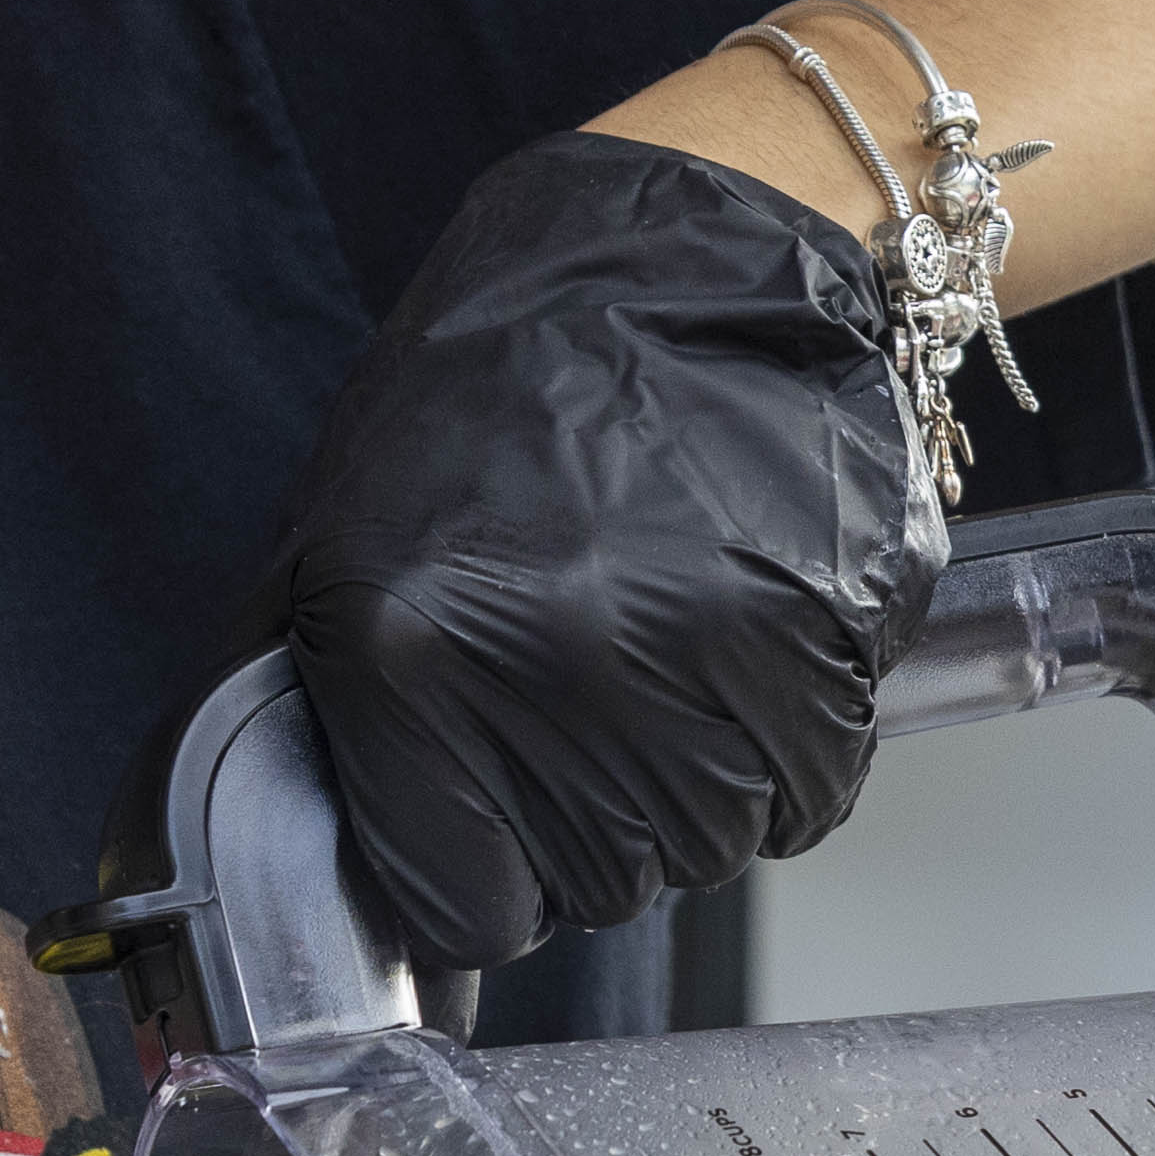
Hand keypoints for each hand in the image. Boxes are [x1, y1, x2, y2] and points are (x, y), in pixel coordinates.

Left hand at [270, 131, 927, 974]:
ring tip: (666, 641)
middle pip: (599, 885)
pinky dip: (787, 744)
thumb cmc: (494, 389)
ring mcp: (708, 652)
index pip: (464, 909)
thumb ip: (336, 727)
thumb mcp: (343, 542)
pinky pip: (814, 788)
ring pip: (714, 844)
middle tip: (584, 679)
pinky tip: (744, 638)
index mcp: (409, 649)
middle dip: (589, 815)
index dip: (480, 874)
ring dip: (696, 779)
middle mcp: (558, 666)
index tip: (491, 826)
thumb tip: (324, 895)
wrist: (671, 246)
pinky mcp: (830, 628)